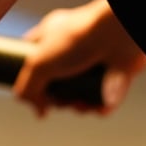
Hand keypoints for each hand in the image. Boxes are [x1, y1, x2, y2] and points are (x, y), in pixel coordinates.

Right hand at [13, 0, 145, 117]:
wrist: (117, 36)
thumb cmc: (78, 39)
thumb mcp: (39, 63)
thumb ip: (28, 87)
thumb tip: (37, 109)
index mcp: (51, 36)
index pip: (32, 57)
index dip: (29, 77)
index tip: (32, 92)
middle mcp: (72, 48)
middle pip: (57, 82)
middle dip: (58, 99)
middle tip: (59, 101)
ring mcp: (93, 61)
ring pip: (80, 92)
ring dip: (79, 106)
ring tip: (80, 104)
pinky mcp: (113, 72)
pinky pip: (104, 96)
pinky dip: (101, 105)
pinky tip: (98, 106)